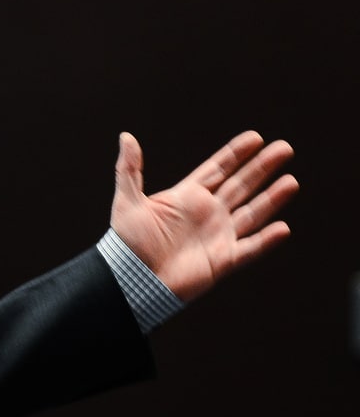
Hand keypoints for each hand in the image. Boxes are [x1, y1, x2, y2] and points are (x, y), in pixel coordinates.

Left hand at [110, 130, 298, 301]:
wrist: (131, 280)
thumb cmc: (126, 243)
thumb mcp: (127, 201)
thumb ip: (129, 169)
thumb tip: (126, 136)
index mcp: (187, 197)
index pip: (218, 169)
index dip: (236, 153)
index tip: (256, 138)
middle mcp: (207, 213)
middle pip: (241, 185)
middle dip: (262, 167)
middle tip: (284, 148)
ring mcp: (217, 236)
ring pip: (252, 213)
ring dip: (272, 198)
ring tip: (291, 182)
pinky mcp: (222, 260)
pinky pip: (250, 249)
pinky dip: (266, 240)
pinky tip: (282, 228)